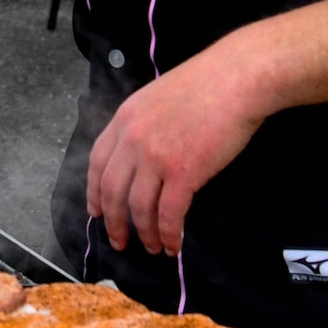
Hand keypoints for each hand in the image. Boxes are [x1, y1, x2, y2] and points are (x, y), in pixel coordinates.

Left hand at [86, 51, 266, 256]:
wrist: (234, 80)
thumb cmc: (204, 84)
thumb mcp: (156, 97)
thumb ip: (142, 124)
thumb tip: (140, 153)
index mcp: (124, 119)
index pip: (97, 162)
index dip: (94, 191)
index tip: (96, 211)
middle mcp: (133, 140)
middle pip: (112, 190)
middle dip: (114, 222)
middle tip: (119, 241)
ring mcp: (156, 157)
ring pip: (139, 208)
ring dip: (145, 233)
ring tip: (152, 248)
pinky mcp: (183, 173)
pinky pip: (169, 214)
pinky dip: (169, 234)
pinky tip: (174, 246)